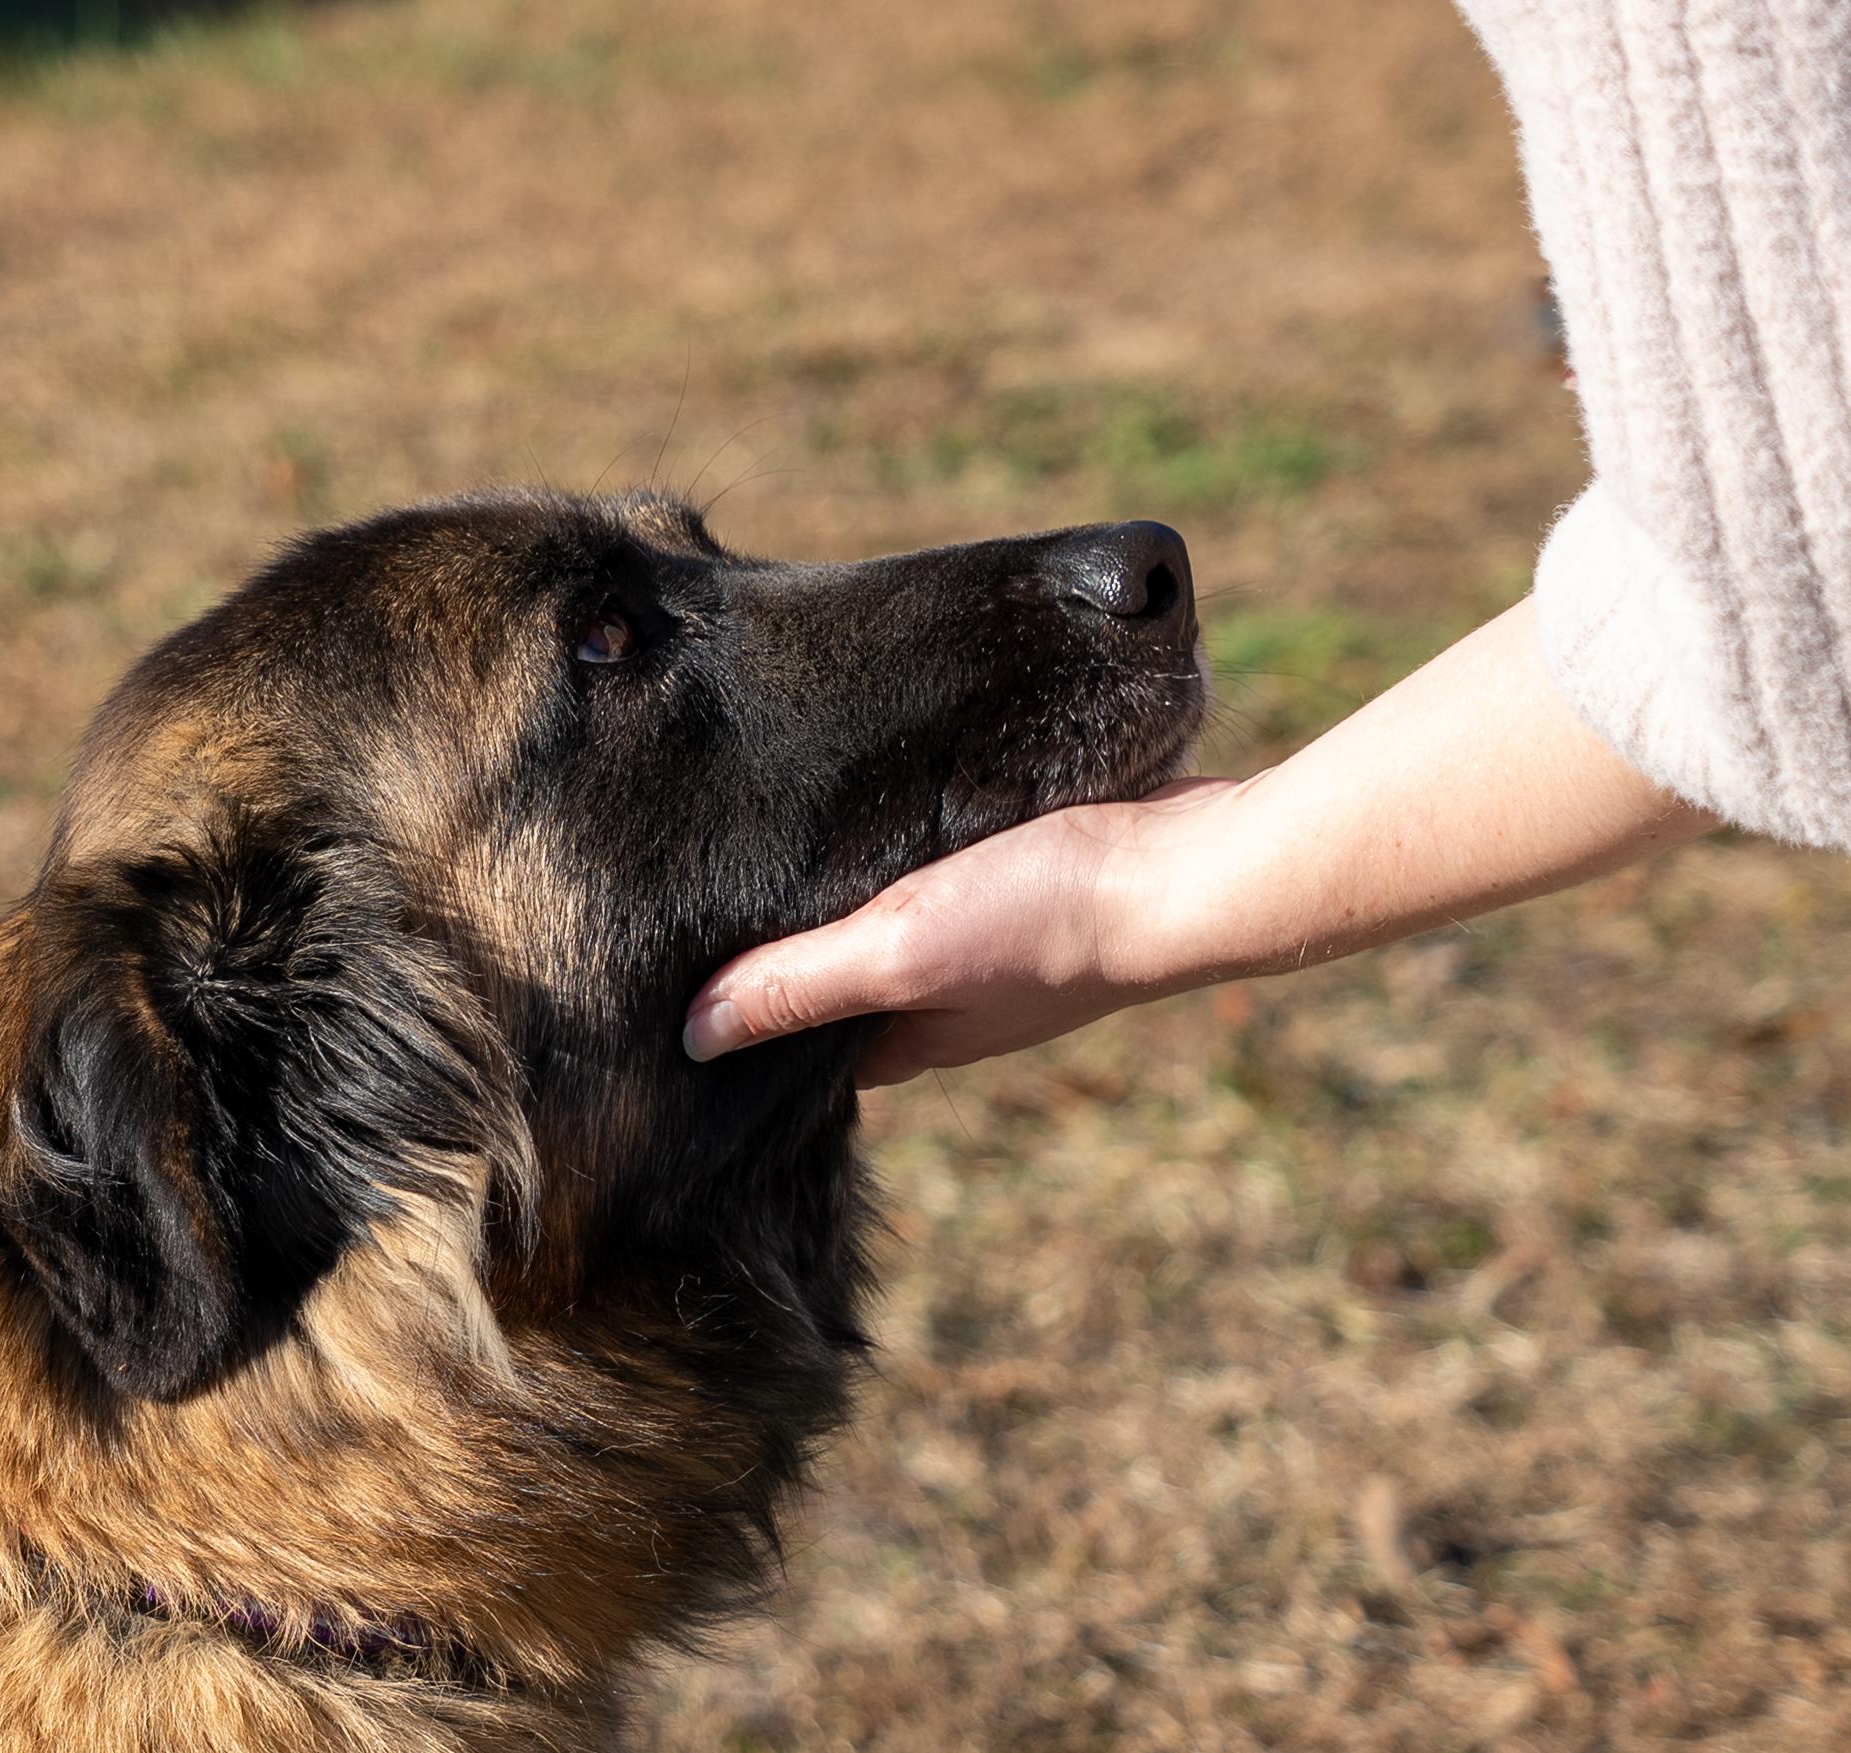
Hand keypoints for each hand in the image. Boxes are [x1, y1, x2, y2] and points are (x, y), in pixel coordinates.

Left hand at [682, 779, 1238, 1084]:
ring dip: (840, 903)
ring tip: (758, 846)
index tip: (667, 981)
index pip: (796, 1053)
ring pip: (888, 934)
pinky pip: (940, 883)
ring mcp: (991, 952)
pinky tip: (869, 809)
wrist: (1195, 867)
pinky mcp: (1027, 888)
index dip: (739, 1022)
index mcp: (906, 1042)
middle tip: (693, 900)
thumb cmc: (1048, 919)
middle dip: (779, 957)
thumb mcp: (900, 951)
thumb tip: (690, 1038)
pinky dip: (899, 861)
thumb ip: (797, 988)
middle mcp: (945, 1007)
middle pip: (837, 989)